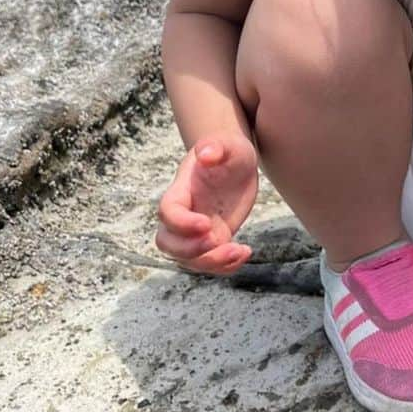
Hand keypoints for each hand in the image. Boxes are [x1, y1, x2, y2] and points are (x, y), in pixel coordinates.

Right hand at [155, 135, 258, 274]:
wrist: (235, 163)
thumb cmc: (228, 151)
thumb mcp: (228, 144)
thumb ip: (215, 146)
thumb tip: (205, 154)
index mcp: (181, 190)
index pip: (167, 212)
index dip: (182, 224)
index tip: (207, 223)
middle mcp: (184, 214)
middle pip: (168, 243)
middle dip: (189, 250)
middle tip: (218, 241)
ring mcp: (196, 230)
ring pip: (187, 259)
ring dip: (211, 262)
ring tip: (240, 251)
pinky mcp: (212, 239)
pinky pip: (209, 263)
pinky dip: (224, 267)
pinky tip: (245, 252)